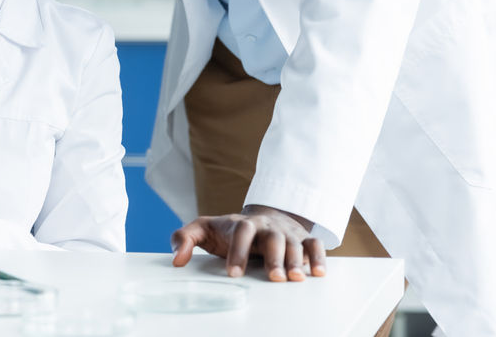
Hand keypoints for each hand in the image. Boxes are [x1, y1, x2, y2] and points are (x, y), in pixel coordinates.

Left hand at [170, 205, 326, 281]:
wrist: (261, 218)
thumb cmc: (228, 230)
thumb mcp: (203, 229)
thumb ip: (184, 238)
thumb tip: (176, 259)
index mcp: (242, 224)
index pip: (241, 232)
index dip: (237, 251)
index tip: (233, 273)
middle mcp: (267, 226)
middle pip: (272, 237)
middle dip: (274, 257)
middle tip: (274, 278)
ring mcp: (286, 232)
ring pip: (295, 243)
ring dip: (296, 260)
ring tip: (295, 278)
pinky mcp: (303, 239)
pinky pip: (315, 245)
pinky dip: (319, 257)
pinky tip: (319, 273)